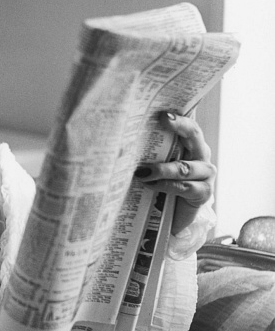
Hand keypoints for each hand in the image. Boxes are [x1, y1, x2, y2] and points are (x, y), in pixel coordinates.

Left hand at [133, 112, 215, 235]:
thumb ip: (150, 153)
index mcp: (191, 145)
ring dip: (161, 169)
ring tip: (142, 172)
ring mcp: (205, 174)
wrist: (173, 217)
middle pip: (194, 135)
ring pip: (184, 167)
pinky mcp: (203, 193)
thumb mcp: (157, 165)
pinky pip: (183, 187)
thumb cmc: (161, 186)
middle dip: (179, 126)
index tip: (162, 113)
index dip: (178, 118)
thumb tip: (125, 140)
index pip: (188, 126)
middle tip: (162, 120)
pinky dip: (165, 185)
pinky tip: (149, 185)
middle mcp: (201, 155)